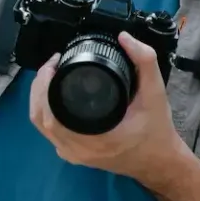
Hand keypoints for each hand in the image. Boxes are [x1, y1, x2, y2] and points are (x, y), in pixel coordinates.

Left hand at [29, 33, 191, 186]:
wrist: (160, 162)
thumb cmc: (157, 130)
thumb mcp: (156, 93)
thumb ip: (144, 61)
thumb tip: (124, 38)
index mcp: (94, 137)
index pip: (51, 113)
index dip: (45, 84)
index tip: (56, 61)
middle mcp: (78, 150)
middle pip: (39, 117)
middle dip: (39, 87)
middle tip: (53, 65)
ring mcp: (73, 155)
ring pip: (41, 127)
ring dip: (40, 100)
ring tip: (52, 76)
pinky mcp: (74, 156)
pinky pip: (49, 134)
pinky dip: (46, 114)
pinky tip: (56, 97)